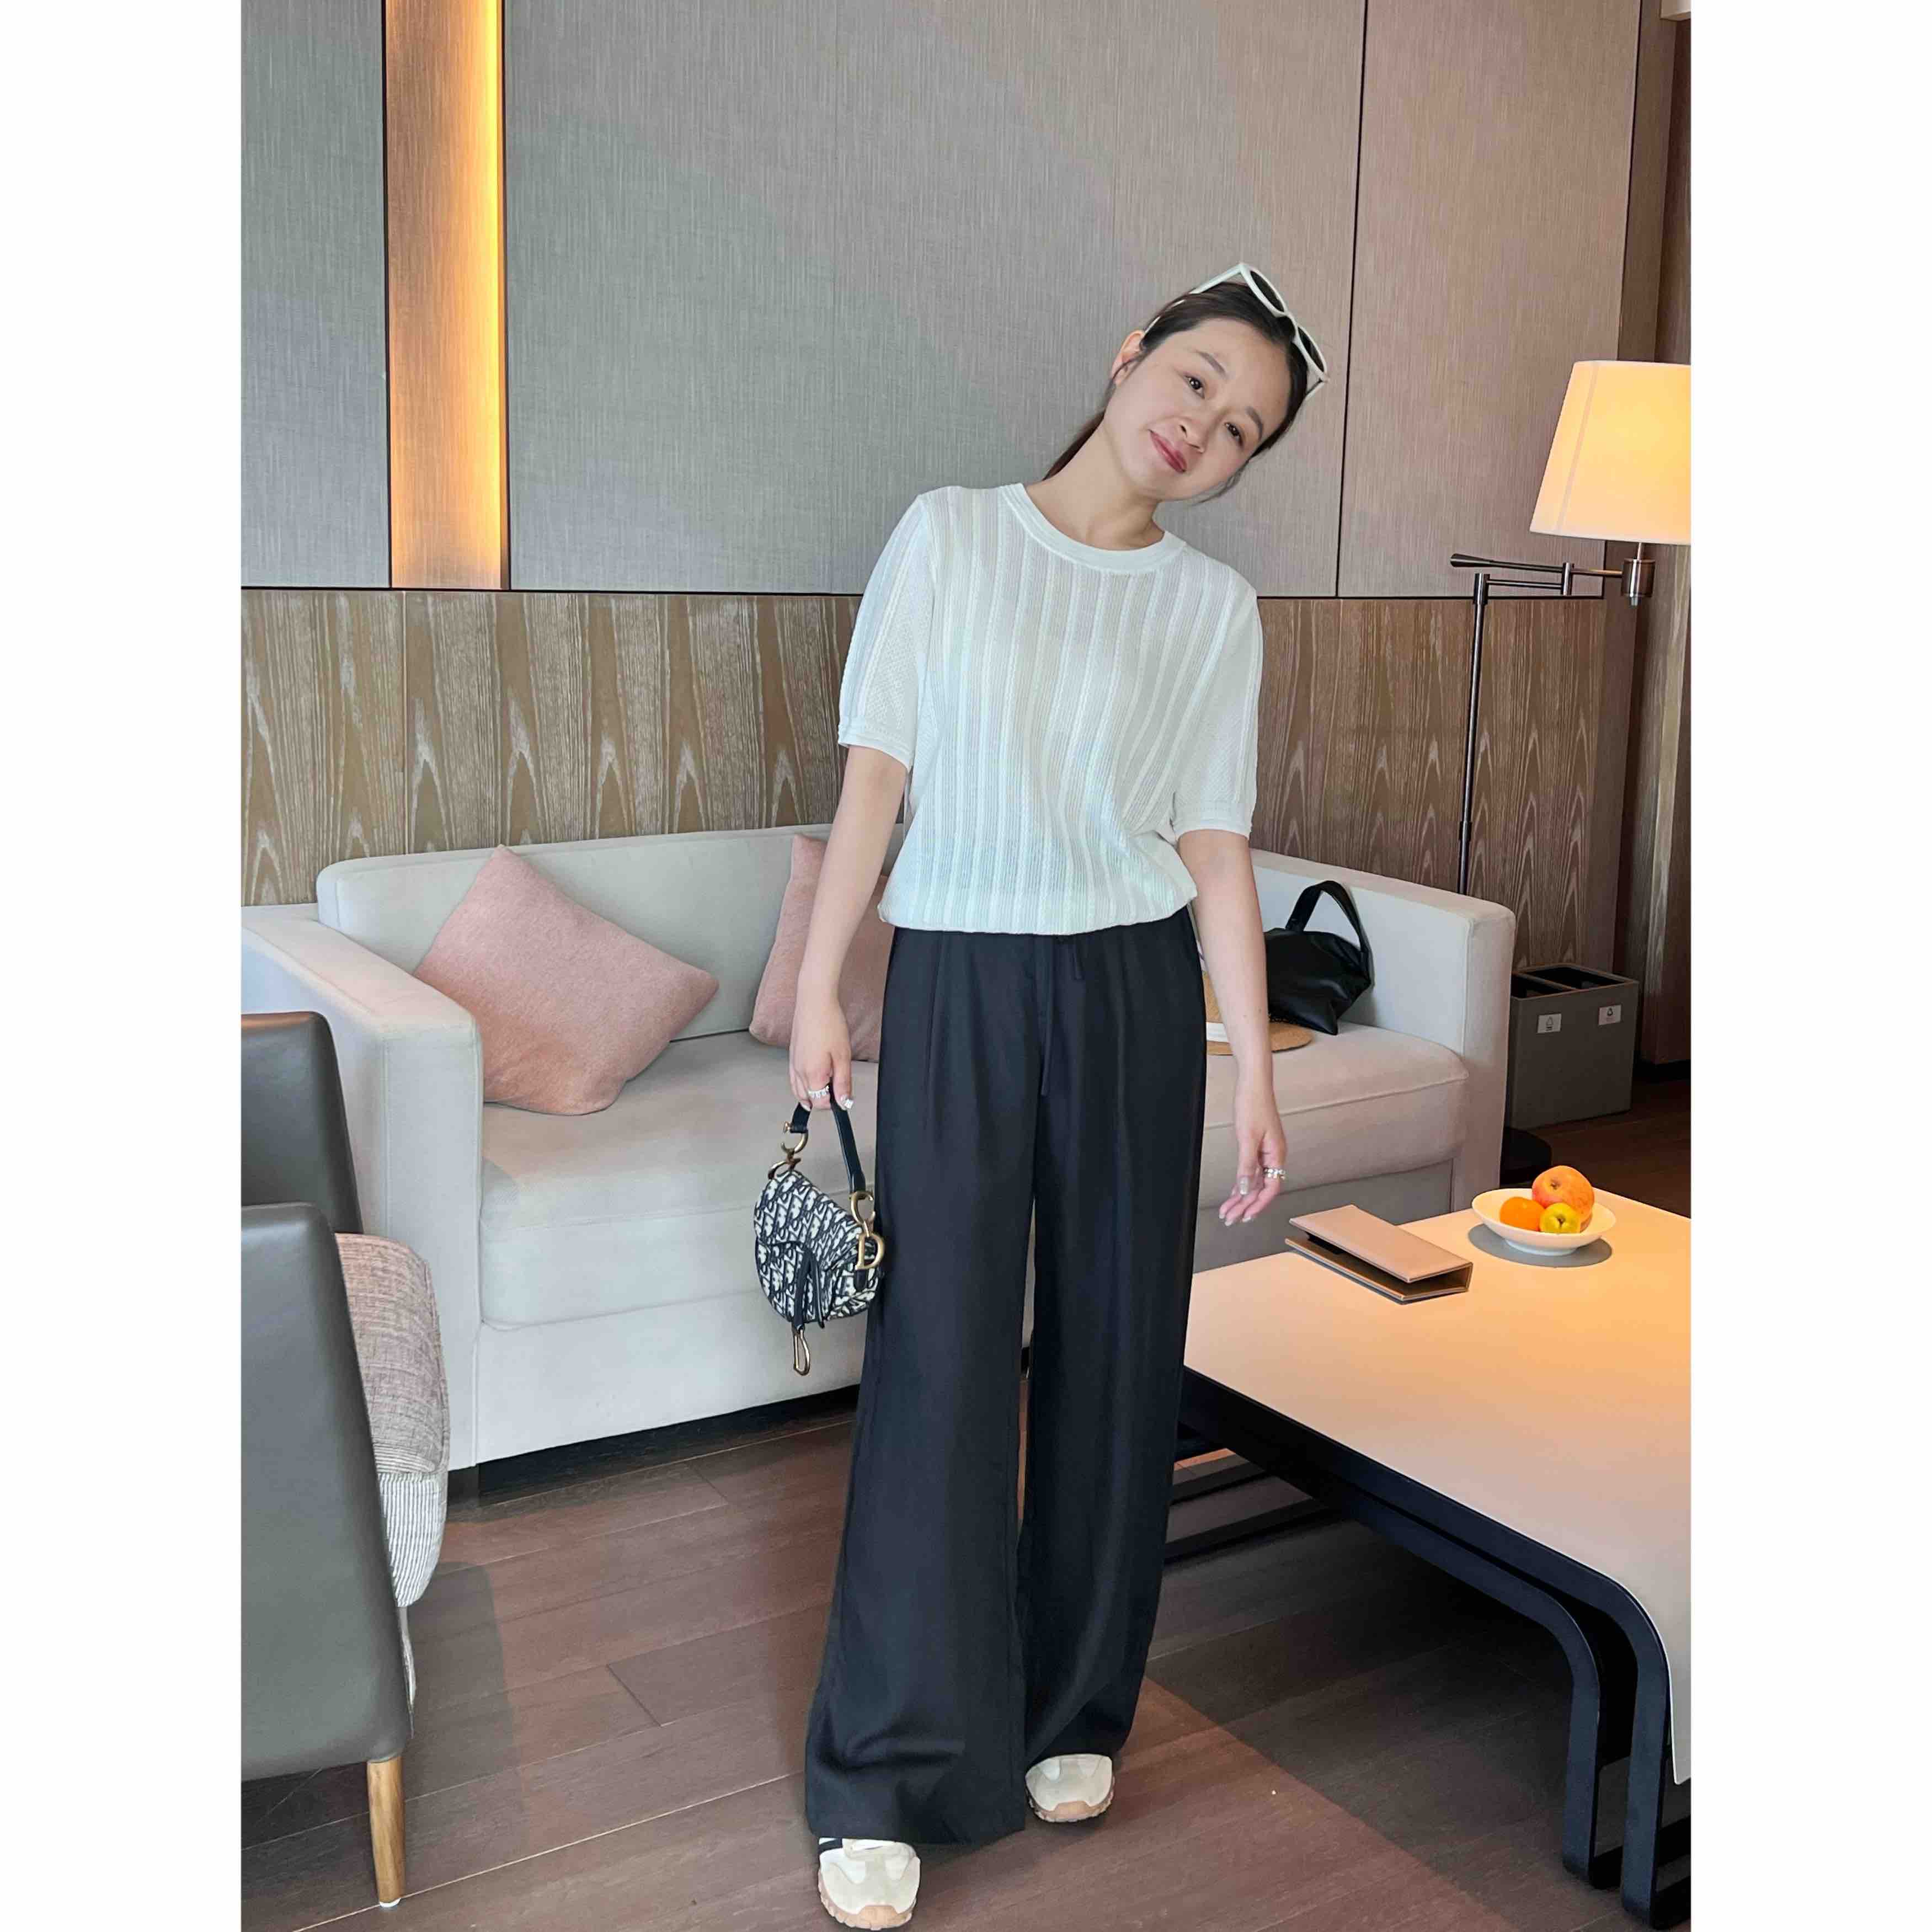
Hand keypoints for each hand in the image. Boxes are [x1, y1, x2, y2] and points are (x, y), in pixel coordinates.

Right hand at [789, 987, 855, 1111]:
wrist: (814, 1002)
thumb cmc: (829, 1024)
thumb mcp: (843, 1056)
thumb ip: (843, 1083)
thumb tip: (844, 1102)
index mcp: (812, 1074)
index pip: (821, 1103)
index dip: (834, 1104)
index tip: (844, 1097)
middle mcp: (799, 1072)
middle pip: (809, 1099)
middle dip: (823, 1099)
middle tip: (838, 1090)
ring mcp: (793, 1064)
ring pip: (799, 1091)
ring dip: (811, 1095)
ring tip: (826, 1089)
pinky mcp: (792, 1056)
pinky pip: (794, 1079)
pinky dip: (802, 1085)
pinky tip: (811, 1080)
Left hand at [1217, 1073, 1285, 1225]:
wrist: (1253, 1084)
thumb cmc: (1253, 1105)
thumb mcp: (1247, 1137)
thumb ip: (1247, 1165)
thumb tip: (1246, 1189)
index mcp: (1276, 1154)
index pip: (1271, 1188)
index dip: (1258, 1204)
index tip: (1245, 1217)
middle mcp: (1274, 1156)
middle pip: (1261, 1188)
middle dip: (1245, 1205)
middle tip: (1230, 1219)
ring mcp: (1266, 1152)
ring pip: (1255, 1181)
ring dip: (1241, 1197)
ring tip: (1228, 1212)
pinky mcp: (1258, 1146)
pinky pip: (1251, 1171)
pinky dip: (1242, 1183)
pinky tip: (1234, 1194)